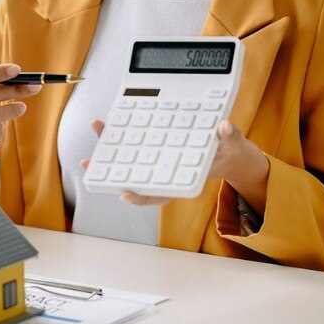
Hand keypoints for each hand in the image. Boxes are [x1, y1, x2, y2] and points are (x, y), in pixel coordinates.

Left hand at [80, 119, 269, 209]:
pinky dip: (120, 139)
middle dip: (111, 174)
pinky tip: (108, 128)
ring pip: (131, 163)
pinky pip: (135, 148)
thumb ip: (230, 136)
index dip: (141, 197)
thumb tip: (224, 126)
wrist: (227, 150)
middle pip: (136, 178)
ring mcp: (159, 163)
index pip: (160, 194)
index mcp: (184, 180)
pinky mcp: (155, 150)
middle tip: (89, 164)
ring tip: (93, 138)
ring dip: (110, 152)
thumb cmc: (227, 150)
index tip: (124, 194)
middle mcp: (167, 173)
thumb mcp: (233, 144)